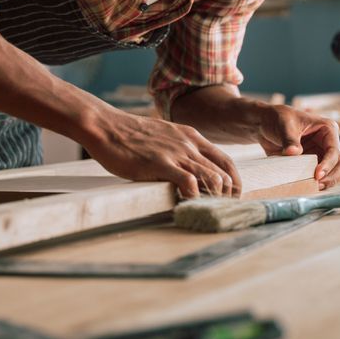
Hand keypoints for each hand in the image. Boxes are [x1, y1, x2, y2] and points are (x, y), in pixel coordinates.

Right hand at [81, 109, 240, 198]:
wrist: (106, 126)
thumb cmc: (129, 134)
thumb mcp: (163, 135)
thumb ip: (178, 149)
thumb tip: (185, 169)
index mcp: (192, 137)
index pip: (225, 161)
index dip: (233, 183)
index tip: (229, 199)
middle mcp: (189, 144)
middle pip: (224, 173)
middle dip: (227, 196)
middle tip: (220, 211)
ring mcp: (176, 153)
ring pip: (212, 179)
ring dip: (213, 199)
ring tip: (206, 212)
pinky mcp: (160, 164)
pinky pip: (189, 183)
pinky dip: (194, 198)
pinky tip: (187, 206)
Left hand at [255, 105, 339, 189]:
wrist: (265, 125)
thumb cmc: (278, 119)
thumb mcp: (284, 126)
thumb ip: (290, 140)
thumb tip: (294, 152)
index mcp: (327, 129)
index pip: (334, 150)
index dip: (328, 164)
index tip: (317, 174)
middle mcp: (328, 143)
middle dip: (332, 176)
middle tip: (317, 184)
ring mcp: (321, 154)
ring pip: (335, 172)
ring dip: (327, 182)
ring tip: (313, 187)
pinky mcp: (313, 164)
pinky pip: (322, 177)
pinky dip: (318, 183)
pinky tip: (308, 186)